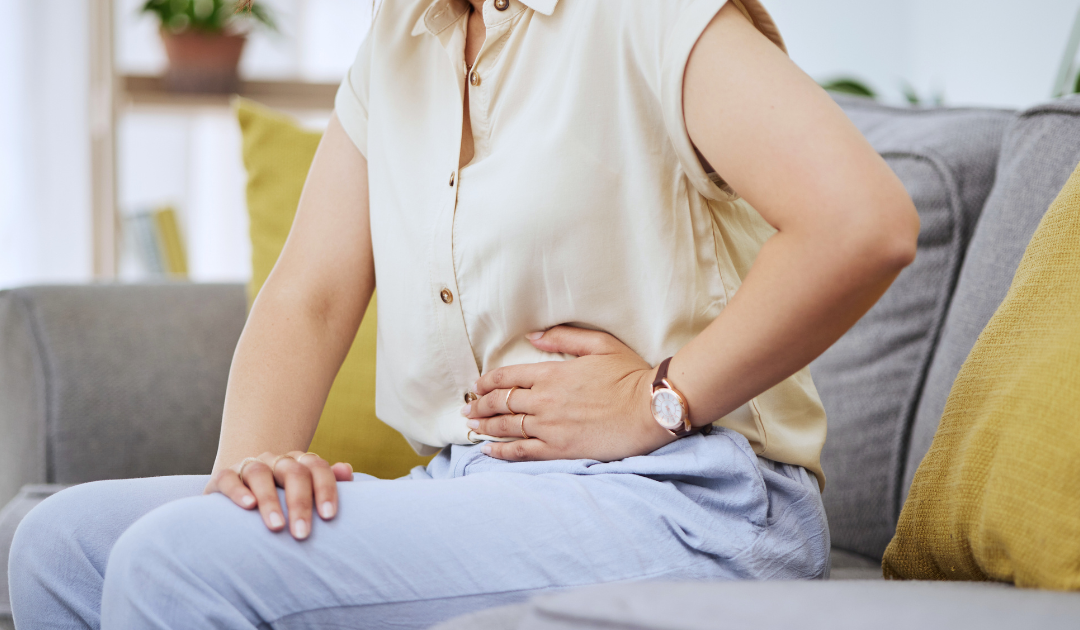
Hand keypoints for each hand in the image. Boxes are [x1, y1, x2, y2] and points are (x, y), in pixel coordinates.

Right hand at [204, 451, 353, 539]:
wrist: (241, 497)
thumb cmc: (283, 502)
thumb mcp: (306, 494)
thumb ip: (328, 482)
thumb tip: (347, 470)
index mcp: (299, 463)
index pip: (317, 468)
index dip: (325, 489)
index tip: (328, 517)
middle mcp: (276, 461)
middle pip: (293, 471)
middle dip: (300, 503)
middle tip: (302, 534)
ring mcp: (249, 466)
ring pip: (260, 473)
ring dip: (270, 500)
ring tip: (276, 526)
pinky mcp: (224, 476)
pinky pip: (229, 478)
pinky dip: (238, 491)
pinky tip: (248, 506)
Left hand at [464, 326, 675, 461]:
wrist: (651, 409)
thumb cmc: (630, 374)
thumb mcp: (599, 343)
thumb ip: (563, 338)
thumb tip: (532, 336)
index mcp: (552, 374)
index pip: (508, 377)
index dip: (487, 382)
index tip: (477, 386)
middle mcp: (545, 400)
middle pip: (501, 403)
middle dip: (480, 405)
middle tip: (467, 409)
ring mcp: (550, 427)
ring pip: (506, 427)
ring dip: (485, 426)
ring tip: (471, 427)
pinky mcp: (560, 449)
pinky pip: (522, 451)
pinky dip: (502, 452)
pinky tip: (488, 451)